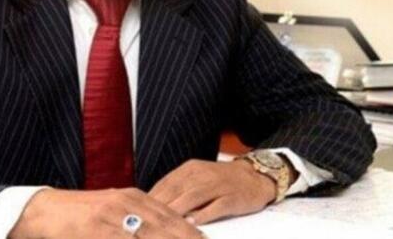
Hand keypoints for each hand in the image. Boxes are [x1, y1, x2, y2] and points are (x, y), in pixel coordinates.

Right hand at [9, 187, 204, 238]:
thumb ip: (136, 218)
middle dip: (185, 238)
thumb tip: (161, 229)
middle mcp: (125, 203)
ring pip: (149, 234)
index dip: (189, 230)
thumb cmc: (79, 215)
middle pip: (164, 226)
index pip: (169, 214)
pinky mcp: (97, 230)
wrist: (44, 211)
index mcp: (132, 196)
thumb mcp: (113, 209)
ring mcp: (111, 217)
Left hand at [149, 159, 275, 224]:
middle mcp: (203, 175)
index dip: (152, 197)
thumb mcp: (197, 178)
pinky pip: (216, 206)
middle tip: (147, 219)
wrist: (254, 177)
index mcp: (190, 169)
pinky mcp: (232, 197)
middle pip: (177, 190)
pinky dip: (204, 214)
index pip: (166, 183)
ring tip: (165, 223)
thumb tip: (153, 203)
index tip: (138, 210)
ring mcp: (218, 185)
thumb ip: (177, 188)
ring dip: (179, 210)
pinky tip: (194, 223)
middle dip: (161, 205)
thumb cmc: (220, 181)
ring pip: (194, 197)